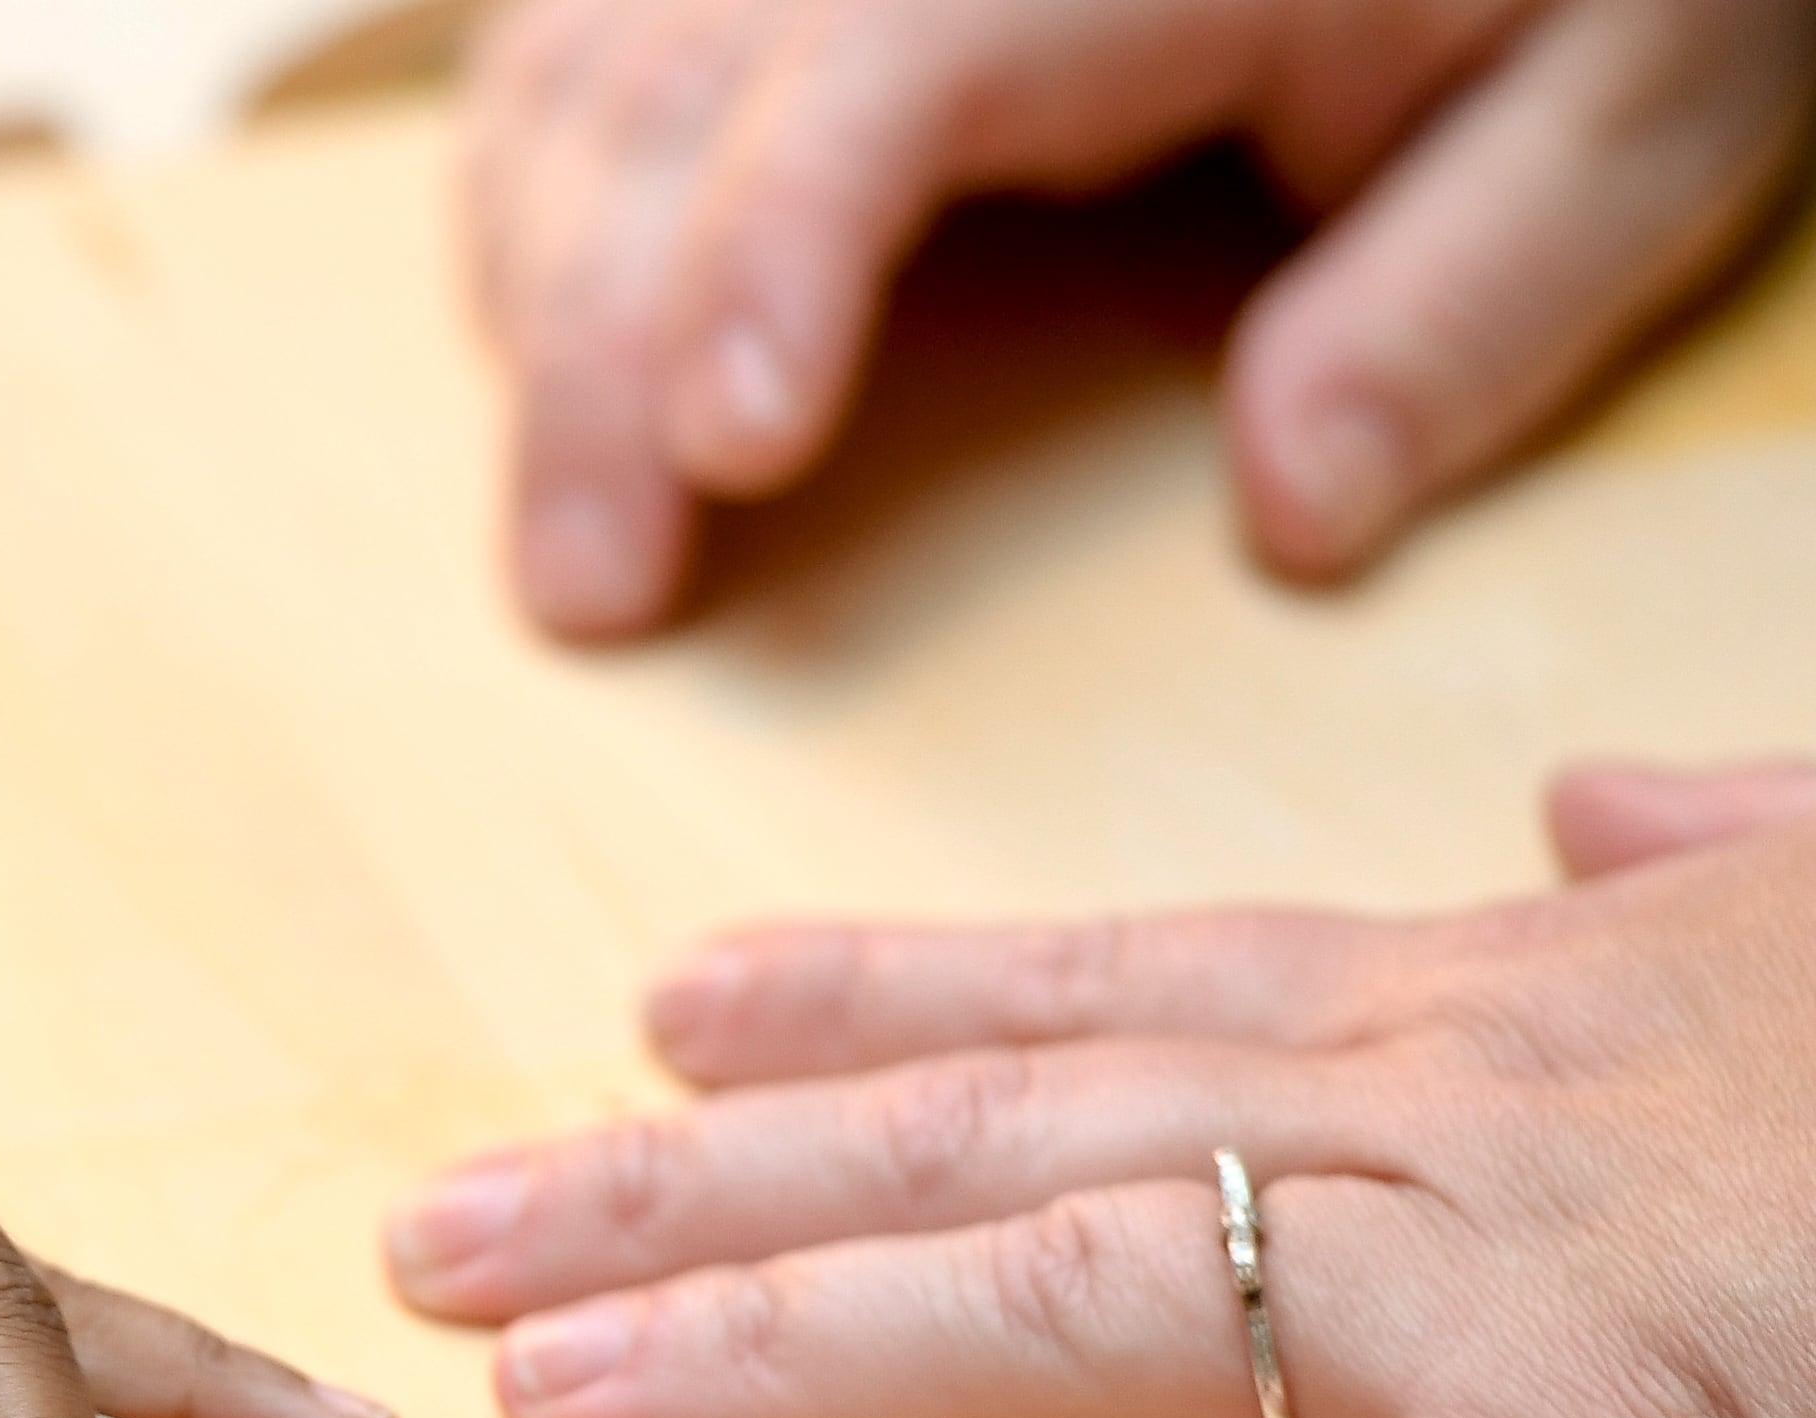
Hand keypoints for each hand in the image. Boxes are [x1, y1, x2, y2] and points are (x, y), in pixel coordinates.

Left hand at [383, 754, 1815, 1417]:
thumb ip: (1712, 854)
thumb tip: (1598, 804)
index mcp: (1478, 1010)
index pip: (1093, 987)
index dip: (856, 1005)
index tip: (659, 1019)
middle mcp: (1426, 1122)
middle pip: (983, 1134)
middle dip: (689, 1184)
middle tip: (448, 1231)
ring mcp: (1502, 1303)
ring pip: (1061, 1310)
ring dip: (778, 1356)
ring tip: (548, 1397)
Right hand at [460, 0, 1815, 637]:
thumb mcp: (1643, 97)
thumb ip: (1475, 302)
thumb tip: (1299, 521)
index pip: (881, 73)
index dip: (771, 255)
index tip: (726, 447)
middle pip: (678, 87)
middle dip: (599, 350)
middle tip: (585, 591)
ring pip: (591, 60)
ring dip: (545, 283)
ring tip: (570, 514)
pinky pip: (586, 30)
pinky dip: (543, 185)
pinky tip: (552, 329)